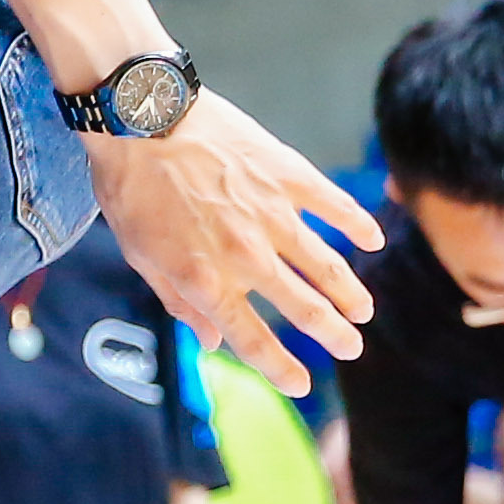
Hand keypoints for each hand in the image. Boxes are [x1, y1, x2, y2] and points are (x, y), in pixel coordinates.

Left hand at [89, 86, 382, 389]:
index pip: (253, 340)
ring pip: (326, 265)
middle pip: (304, 308)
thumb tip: (209, 341)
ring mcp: (272, 215)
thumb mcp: (140, 255)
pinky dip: (358, 224)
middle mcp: (246, 256)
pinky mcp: (287, 175)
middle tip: (351, 347)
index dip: (282, 368)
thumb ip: (179, 301)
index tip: (302, 385)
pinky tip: (373, 239)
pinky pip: (333, 206)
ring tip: (363, 310)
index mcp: (207, 281)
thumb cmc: (130, 187)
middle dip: (334, 334)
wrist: (140, 118)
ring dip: (349, 292)